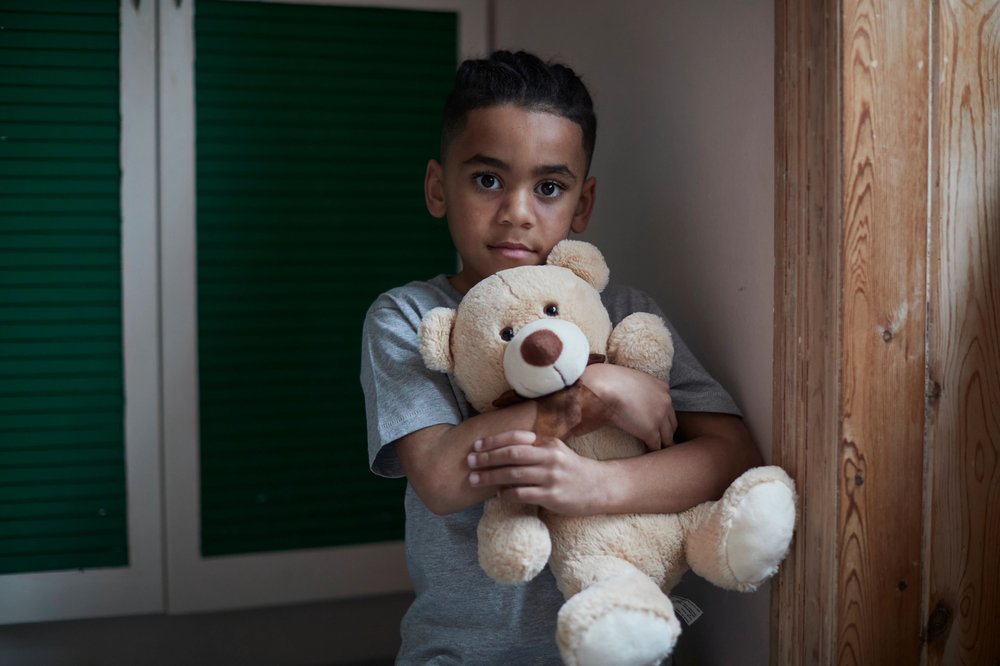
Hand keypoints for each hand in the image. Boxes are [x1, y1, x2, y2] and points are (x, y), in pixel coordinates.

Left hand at [466, 430, 607, 514]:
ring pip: (513, 474)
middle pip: (511, 454)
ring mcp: (551, 477)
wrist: (600, 487)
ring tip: (475, 480)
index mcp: (548, 443)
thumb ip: (535, 448)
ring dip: (490, 476)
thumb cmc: (573, 470)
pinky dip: (507, 494)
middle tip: (469, 461)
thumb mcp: (557, 451)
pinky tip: (497, 495)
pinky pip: (523, 494)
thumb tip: (503, 451)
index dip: (494, 441)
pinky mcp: (552, 496)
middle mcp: (549, 457)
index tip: (476, 445)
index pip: (516, 438)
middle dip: (487, 458)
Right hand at [576, 363, 676, 449]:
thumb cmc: (610, 380)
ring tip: (655, 451)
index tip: (656, 424)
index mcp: (662, 388)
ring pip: (667, 437)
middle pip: (672, 424)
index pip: (668, 408)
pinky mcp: (651, 430)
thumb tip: (632, 397)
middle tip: (659, 440)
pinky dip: (652, 450)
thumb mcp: (633, 379)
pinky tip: (647, 454)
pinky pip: (656, 446)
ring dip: (661, 444)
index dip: (662, 418)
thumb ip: (640, 389)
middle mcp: (666, 402)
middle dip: (666, 432)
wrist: (605, 387)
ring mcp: (660, 417)